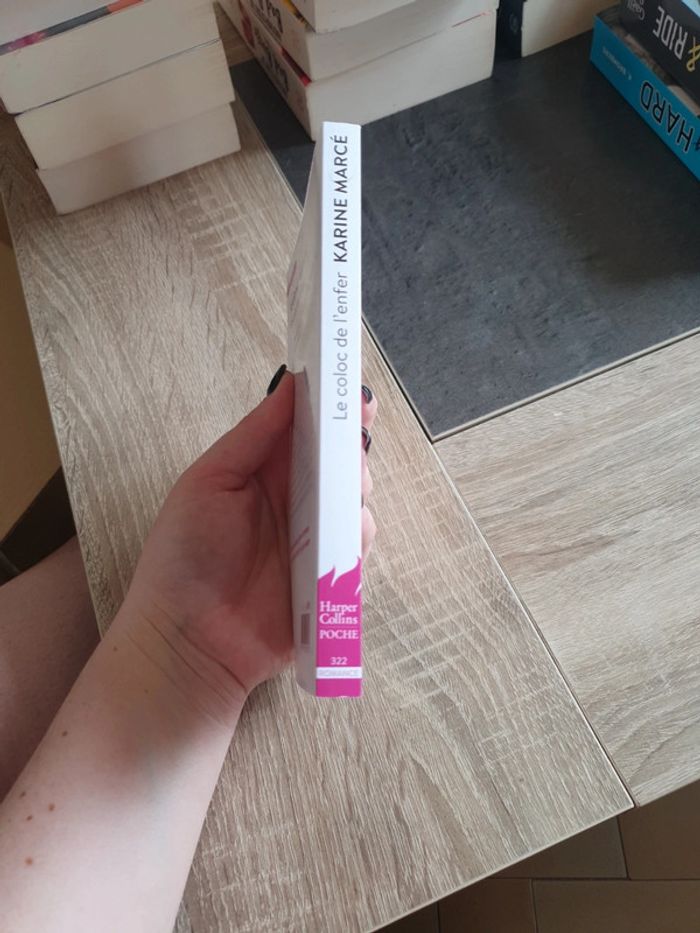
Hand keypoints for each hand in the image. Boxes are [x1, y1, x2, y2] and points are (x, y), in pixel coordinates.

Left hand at [123, 370, 376, 708]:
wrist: (186, 641)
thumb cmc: (185, 555)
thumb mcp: (209, 481)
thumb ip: (254, 435)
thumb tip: (292, 384)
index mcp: (264, 472)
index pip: (307, 431)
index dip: (334, 409)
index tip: (355, 391)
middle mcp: (294, 502)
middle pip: (339, 465)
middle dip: (353, 450)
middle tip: (354, 445)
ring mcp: (314, 543)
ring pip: (355, 506)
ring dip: (357, 494)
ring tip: (346, 495)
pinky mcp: (330, 582)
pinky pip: (357, 554)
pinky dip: (356, 542)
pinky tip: (344, 539)